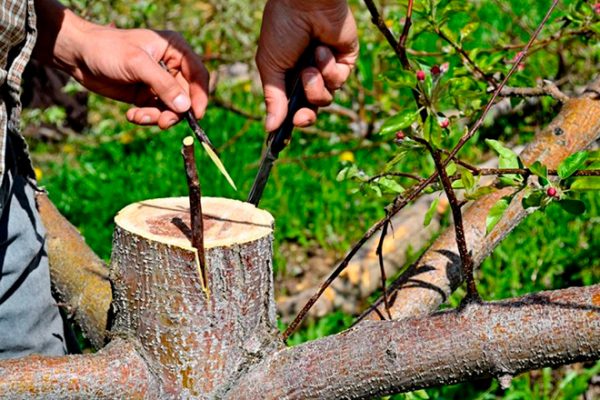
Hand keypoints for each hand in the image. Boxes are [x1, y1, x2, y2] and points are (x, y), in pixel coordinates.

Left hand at [34, 1, 207, 128]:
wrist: (78, 55)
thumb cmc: (107, 49)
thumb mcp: (137, 64)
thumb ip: (164, 85)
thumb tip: (185, 107)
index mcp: (175, 50)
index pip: (198, 75)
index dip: (200, 96)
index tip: (196, 115)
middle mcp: (171, 67)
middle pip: (186, 97)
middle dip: (174, 112)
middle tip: (161, 123)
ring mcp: (159, 83)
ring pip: (172, 108)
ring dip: (158, 117)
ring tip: (139, 116)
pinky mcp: (147, 96)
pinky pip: (156, 113)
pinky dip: (146, 118)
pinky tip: (131, 114)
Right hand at [256, 0, 358, 131]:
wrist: (305, 2)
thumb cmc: (282, 29)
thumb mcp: (270, 66)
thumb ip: (272, 98)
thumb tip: (269, 127)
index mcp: (287, 76)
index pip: (290, 107)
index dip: (289, 122)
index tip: (281, 138)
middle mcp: (308, 75)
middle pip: (311, 109)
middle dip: (306, 115)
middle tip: (301, 117)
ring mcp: (328, 69)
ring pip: (326, 98)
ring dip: (315, 84)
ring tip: (310, 63)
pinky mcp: (345, 61)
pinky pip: (339, 81)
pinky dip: (330, 70)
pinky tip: (323, 51)